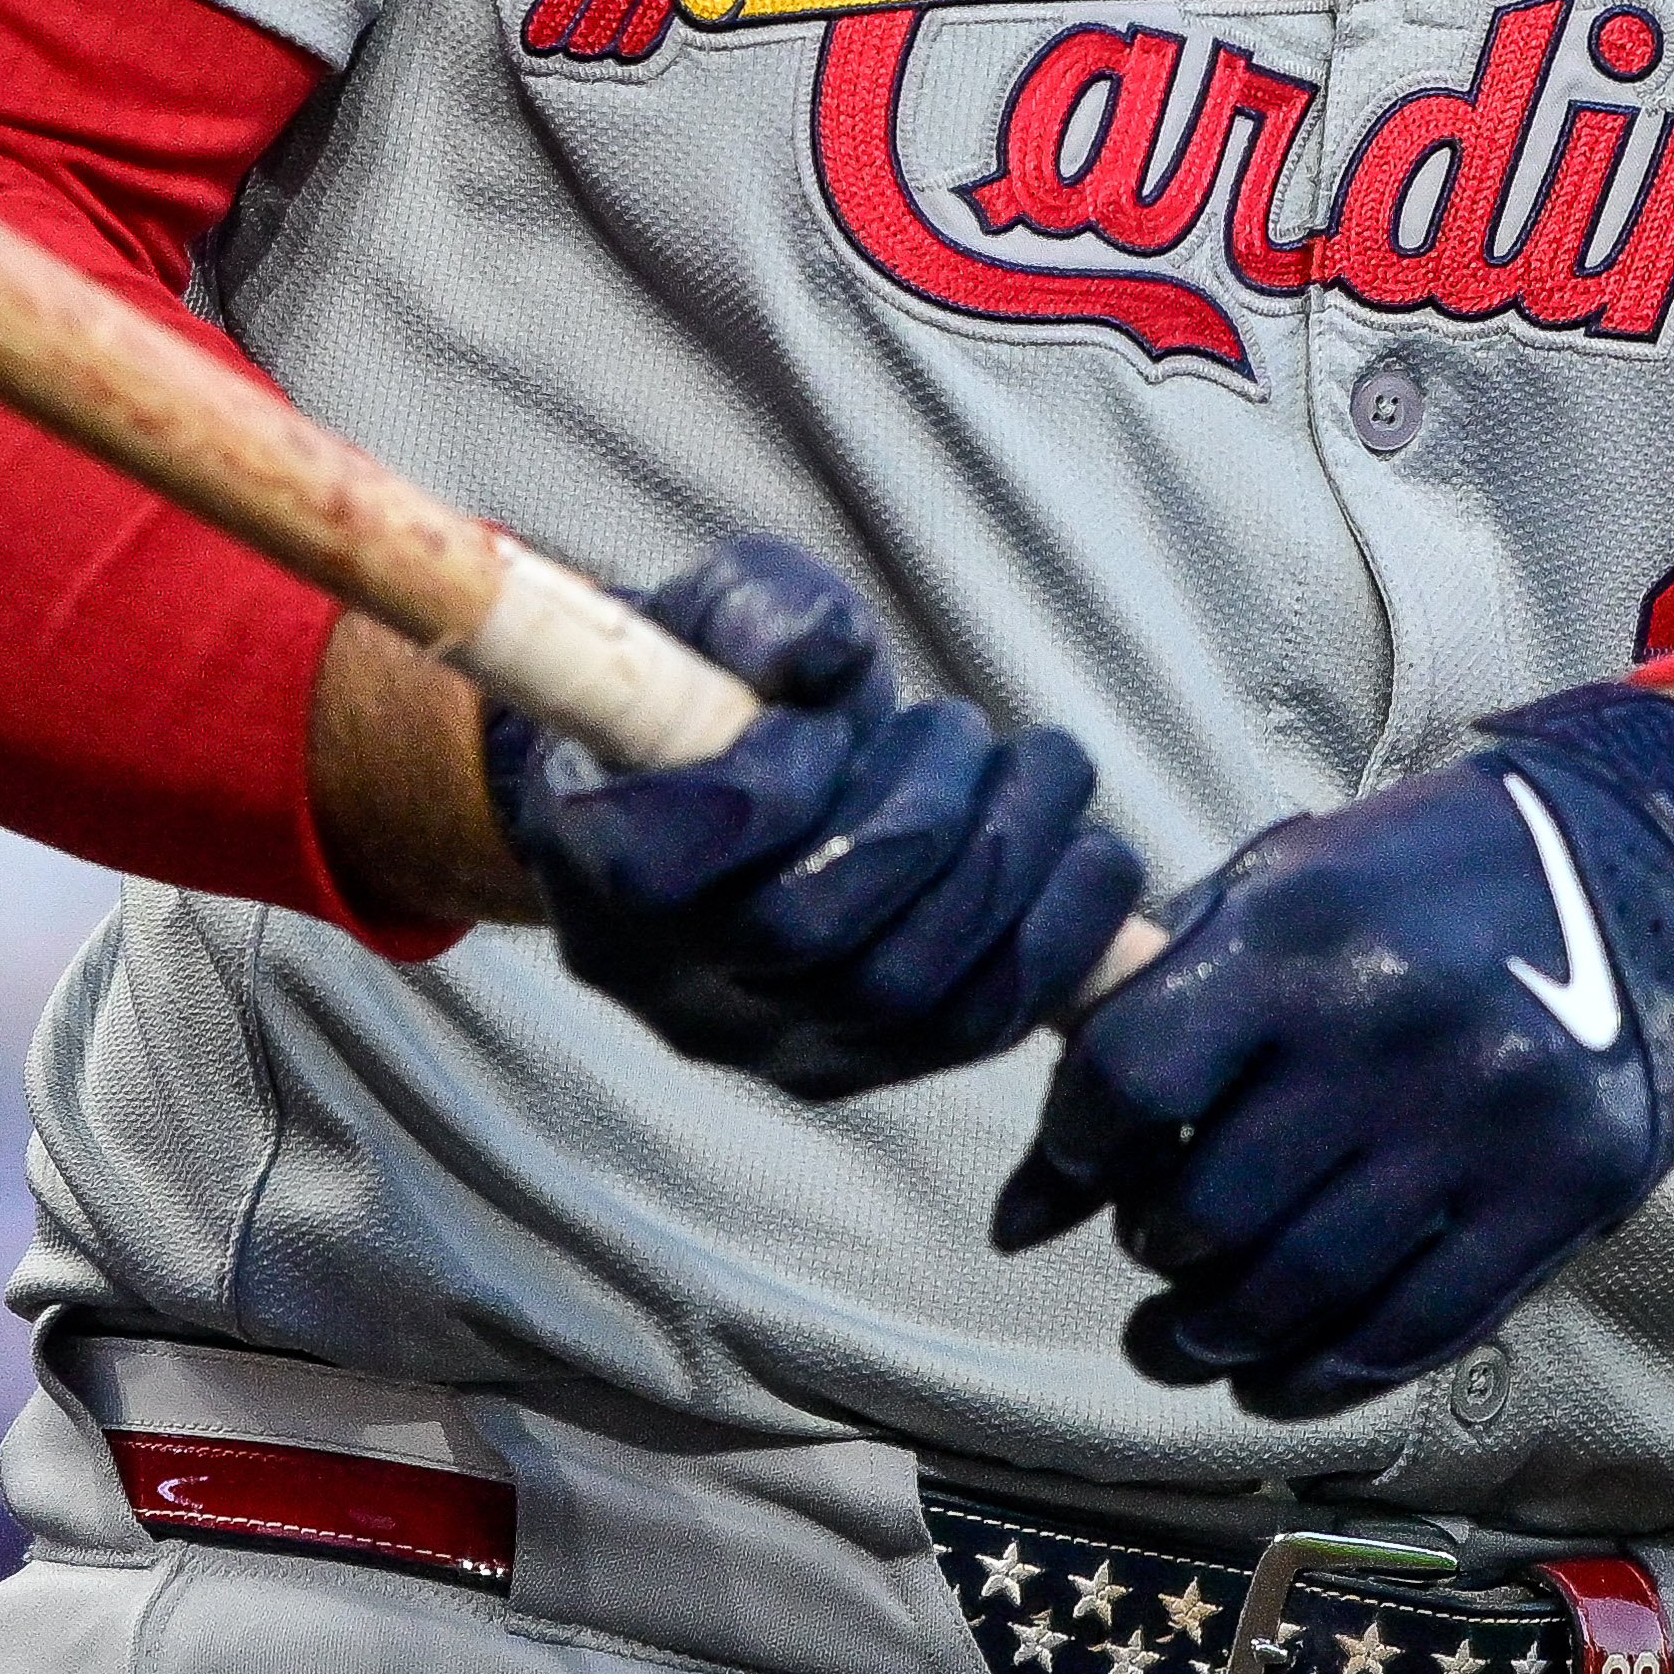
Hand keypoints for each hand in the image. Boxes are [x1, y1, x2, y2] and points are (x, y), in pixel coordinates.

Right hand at [484, 538, 1145, 1099]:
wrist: (730, 780)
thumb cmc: (718, 680)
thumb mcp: (722, 609)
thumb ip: (762, 612)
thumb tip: (826, 648)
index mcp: (584, 857)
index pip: (650, 868)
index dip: (760, 789)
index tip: (821, 717)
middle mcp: (662, 980)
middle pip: (802, 933)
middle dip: (919, 814)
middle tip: (960, 726)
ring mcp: (761, 1042)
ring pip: (900, 992)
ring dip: (1007, 865)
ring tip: (1043, 769)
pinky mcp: (860, 1064)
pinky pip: (969, 1029)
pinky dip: (1055, 939)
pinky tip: (1089, 854)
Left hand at [990, 686, 1673, 1421]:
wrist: (1643, 869)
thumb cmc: (1424, 879)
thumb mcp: (1287, 880)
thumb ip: (1163, 999)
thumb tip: (1037, 1176)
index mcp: (1299, 931)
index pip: (1130, 1077)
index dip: (1071, 1151)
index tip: (1059, 1184)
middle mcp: (1387, 1030)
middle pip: (1207, 1208)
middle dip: (1150, 1254)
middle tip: (1148, 1259)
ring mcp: (1482, 1124)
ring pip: (1299, 1291)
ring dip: (1210, 1342)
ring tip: (1176, 1343)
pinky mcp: (1558, 1200)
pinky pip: (1410, 1331)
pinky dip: (1319, 1378)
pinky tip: (1268, 1379)